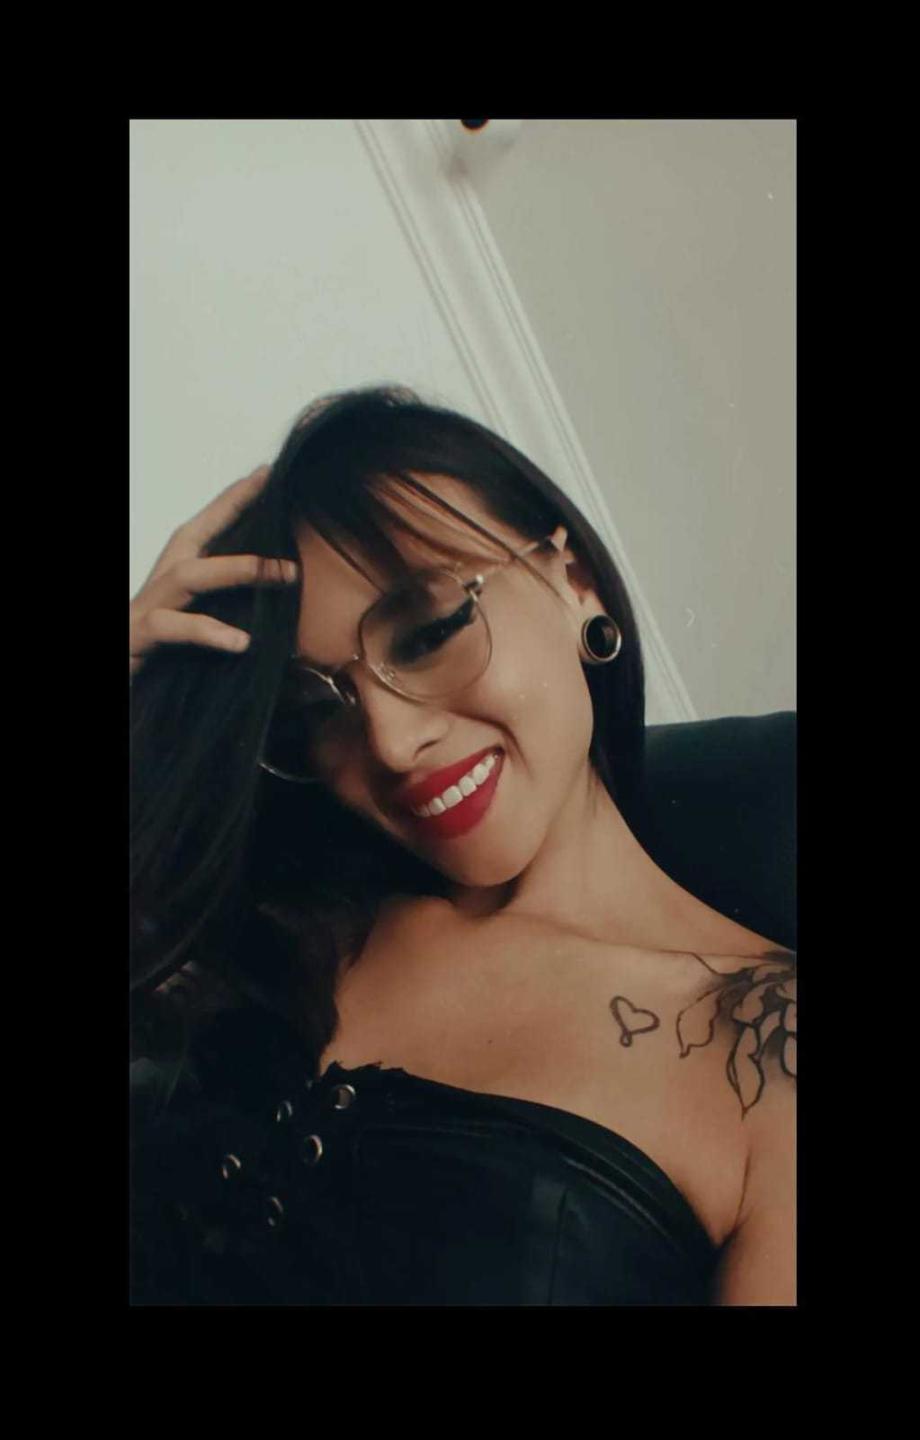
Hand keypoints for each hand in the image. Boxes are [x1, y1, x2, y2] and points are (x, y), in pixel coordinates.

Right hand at [129, 465, 298, 677]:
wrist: (112, 704)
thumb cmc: (157, 667)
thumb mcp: (196, 637)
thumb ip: (228, 617)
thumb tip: (276, 606)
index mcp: (170, 582)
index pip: (203, 531)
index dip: (232, 501)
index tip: (267, 473)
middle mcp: (156, 588)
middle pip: (192, 537)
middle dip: (233, 513)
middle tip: (279, 500)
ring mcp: (143, 610)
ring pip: (187, 577)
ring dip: (238, 570)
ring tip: (286, 574)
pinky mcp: (133, 639)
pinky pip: (169, 628)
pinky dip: (205, 632)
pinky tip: (241, 643)